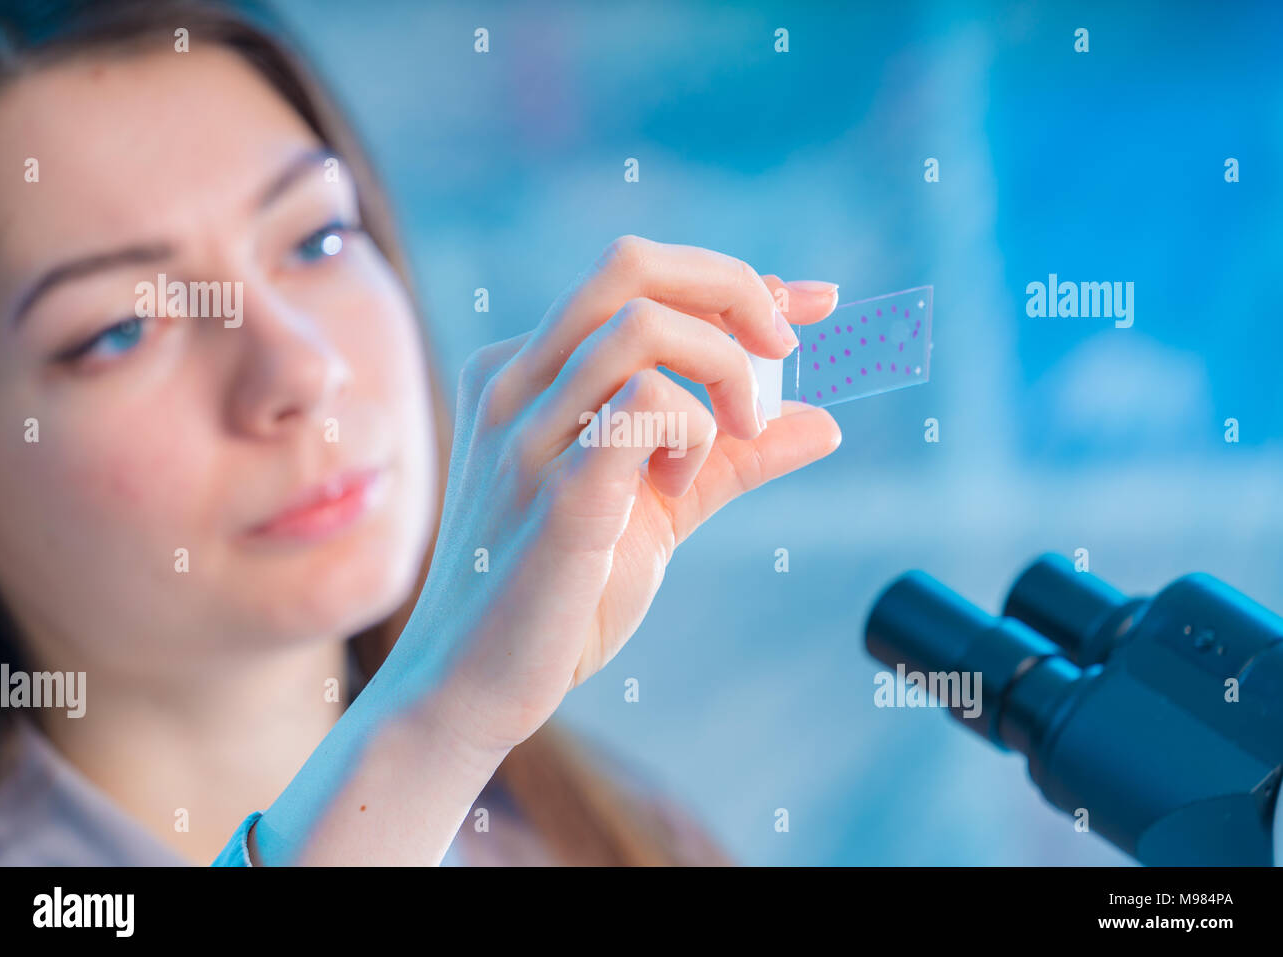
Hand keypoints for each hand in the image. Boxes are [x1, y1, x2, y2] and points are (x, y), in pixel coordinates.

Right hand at [390, 235, 841, 755]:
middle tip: (783, 350)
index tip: (813, 304)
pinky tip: (679, 487)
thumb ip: (731, 458)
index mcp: (530, 372)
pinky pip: (643, 405)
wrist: (470, 685)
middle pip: (630, 264)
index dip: (740, 281)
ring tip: (733, 434)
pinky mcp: (555, 490)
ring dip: (721, 369)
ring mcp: (527, 432)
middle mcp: (516, 382)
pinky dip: (692, 431)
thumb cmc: (557, 594)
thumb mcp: (659, 511)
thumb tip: (823, 420)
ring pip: (641, 324)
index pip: (639, 280)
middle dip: (732, 288)